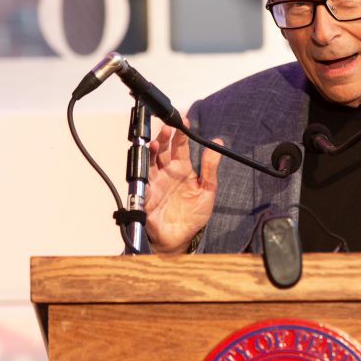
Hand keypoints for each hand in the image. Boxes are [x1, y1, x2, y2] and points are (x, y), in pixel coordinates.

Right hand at [143, 116, 221, 253]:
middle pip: (163, 150)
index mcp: (182, 169)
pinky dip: (142, 176)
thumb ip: (210, 168)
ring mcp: (155, 183)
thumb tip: (218, 143)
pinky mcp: (147, 197)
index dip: (181, 134)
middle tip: (167, 129)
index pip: (180, 147)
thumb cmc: (194, 215)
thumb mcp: (207, 190)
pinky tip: (146, 170)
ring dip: (151, 153)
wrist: (181, 239)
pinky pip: (142, 184)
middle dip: (163, 138)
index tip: (184, 122)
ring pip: (150, 163)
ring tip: (155, 144)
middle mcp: (166, 173)